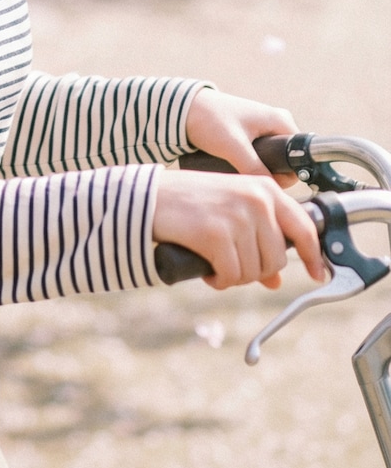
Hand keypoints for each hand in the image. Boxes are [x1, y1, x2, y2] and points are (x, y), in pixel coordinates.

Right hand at [153, 168, 324, 290]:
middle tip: (232, 263)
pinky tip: (207, 269)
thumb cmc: (190, 203)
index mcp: (265, 188)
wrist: (150, 198)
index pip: (304, 227)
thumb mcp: (231, 211)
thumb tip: (277, 279)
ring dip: (235, 275)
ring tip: (215, 261)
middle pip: (277, 259)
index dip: (313, 256)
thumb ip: (258, 239)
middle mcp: (256, 200)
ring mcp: (237, 217)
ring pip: (255, 271)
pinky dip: (219, 279)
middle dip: (256, 270)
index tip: (318, 274)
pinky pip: (231, 275)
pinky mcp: (217, 235)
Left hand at [185, 88, 296, 180]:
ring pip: (272, 161)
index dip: (288, 175)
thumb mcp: (233, 146)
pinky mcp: (251, 135)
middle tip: (251, 183)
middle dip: (272, 175)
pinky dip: (252, 167)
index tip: (269, 186)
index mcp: (281, 121)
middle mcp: (276, 124)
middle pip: (286, 161)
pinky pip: (261, 157)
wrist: (185, 108)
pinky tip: (239, 174)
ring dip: (260, 172)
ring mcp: (264, 129)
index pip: (299, 156)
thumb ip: (253, 167)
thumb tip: (270, 188)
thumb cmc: (209, 119)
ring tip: (241, 178)